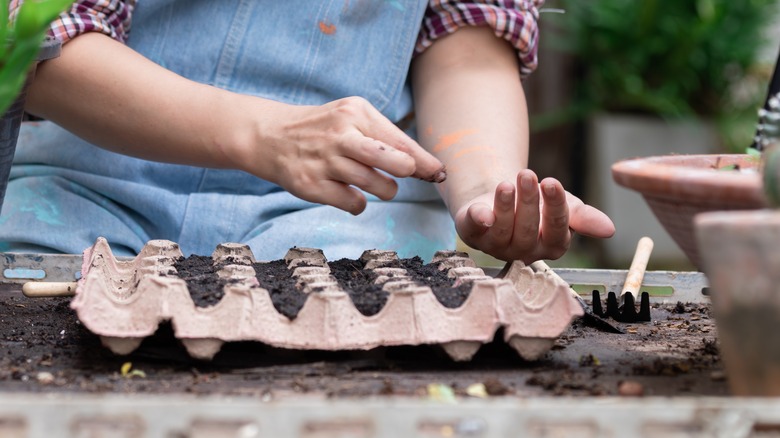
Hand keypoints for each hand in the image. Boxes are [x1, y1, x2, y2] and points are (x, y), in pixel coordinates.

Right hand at [253, 96, 445, 214]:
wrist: (270, 136)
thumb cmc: (325, 129)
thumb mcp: (352, 118)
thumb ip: (387, 139)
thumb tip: (428, 168)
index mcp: (356, 112)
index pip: (401, 141)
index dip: (425, 163)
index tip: (440, 175)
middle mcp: (341, 135)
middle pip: (395, 162)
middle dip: (407, 172)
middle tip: (402, 175)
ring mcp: (325, 161)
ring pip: (377, 187)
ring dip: (383, 190)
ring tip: (372, 182)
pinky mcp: (311, 185)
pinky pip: (354, 204)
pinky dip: (358, 204)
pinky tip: (346, 191)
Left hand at [454, 169, 614, 262]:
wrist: (504, 193)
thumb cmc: (539, 204)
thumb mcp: (564, 205)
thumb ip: (584, 217)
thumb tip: (610, 229)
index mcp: (551, 246)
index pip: (557, 230)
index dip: (554, 207)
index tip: (551, 182)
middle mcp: (524, 251)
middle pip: (527, 229)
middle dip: (528, 201)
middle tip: (527, 174)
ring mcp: (496, 245)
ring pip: (502, 229)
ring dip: (505, 205)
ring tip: (508, 183)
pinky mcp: (473, 234)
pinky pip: (474, 229)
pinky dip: (478, 219)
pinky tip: (481, 211)